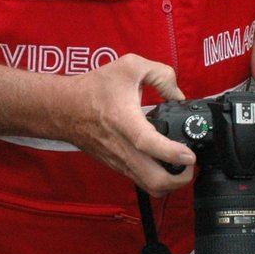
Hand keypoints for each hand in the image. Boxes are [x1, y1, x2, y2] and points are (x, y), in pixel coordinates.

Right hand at [60, 53, 194, 194]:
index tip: (189, 154)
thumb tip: (178, 94)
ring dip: (172, 183)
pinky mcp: (118, 166)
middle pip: (154, 180)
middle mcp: (123, 147)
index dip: (172, 153)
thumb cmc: (94, 89)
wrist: (63, 109)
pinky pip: (142, 181)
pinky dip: (159, 179)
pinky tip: (166, 164)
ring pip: (150, 187)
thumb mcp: (130, 66)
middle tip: (191, 163)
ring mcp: (119, 160)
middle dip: (180, 179)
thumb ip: (161, 74)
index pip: (149, 144)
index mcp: (125, 121)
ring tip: (183, 166)